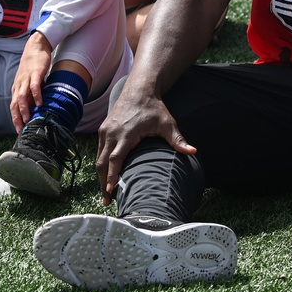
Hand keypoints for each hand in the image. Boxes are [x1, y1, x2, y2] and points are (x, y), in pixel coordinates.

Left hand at [9, 32, 52, 130]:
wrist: (36, 48)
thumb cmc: (33, 66)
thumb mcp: (29, 81)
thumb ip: (30, 92)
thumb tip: (34, 106)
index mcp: (17, 88)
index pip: (13, 106)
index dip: (15, 118)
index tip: (19, 130)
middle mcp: (19, 85)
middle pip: (15, 104)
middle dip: (17, 117)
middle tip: (22, 128)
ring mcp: (26, 79)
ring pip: (22, 97)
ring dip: (25, 109)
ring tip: (29, 119)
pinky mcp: (35, 74)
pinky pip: (34, 86)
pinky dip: (36, 96)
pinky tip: (40, 103)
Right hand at [96, 88, 194, 206]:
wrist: (139, 89)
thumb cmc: (153, 107)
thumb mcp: (167, 123)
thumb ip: (178, 140)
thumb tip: (193, 152)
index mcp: (126, 134)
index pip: (115, 159)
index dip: (111, 176)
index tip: (109, 191)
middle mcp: (111, 133)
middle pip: (102, 163)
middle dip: (103, 183)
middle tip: (107, 201)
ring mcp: (105, 131)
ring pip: (98, 158)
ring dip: (100, 175)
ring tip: (106, 193)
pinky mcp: (103, 130)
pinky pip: (99, 151)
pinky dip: (100, 165)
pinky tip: (105, 176)